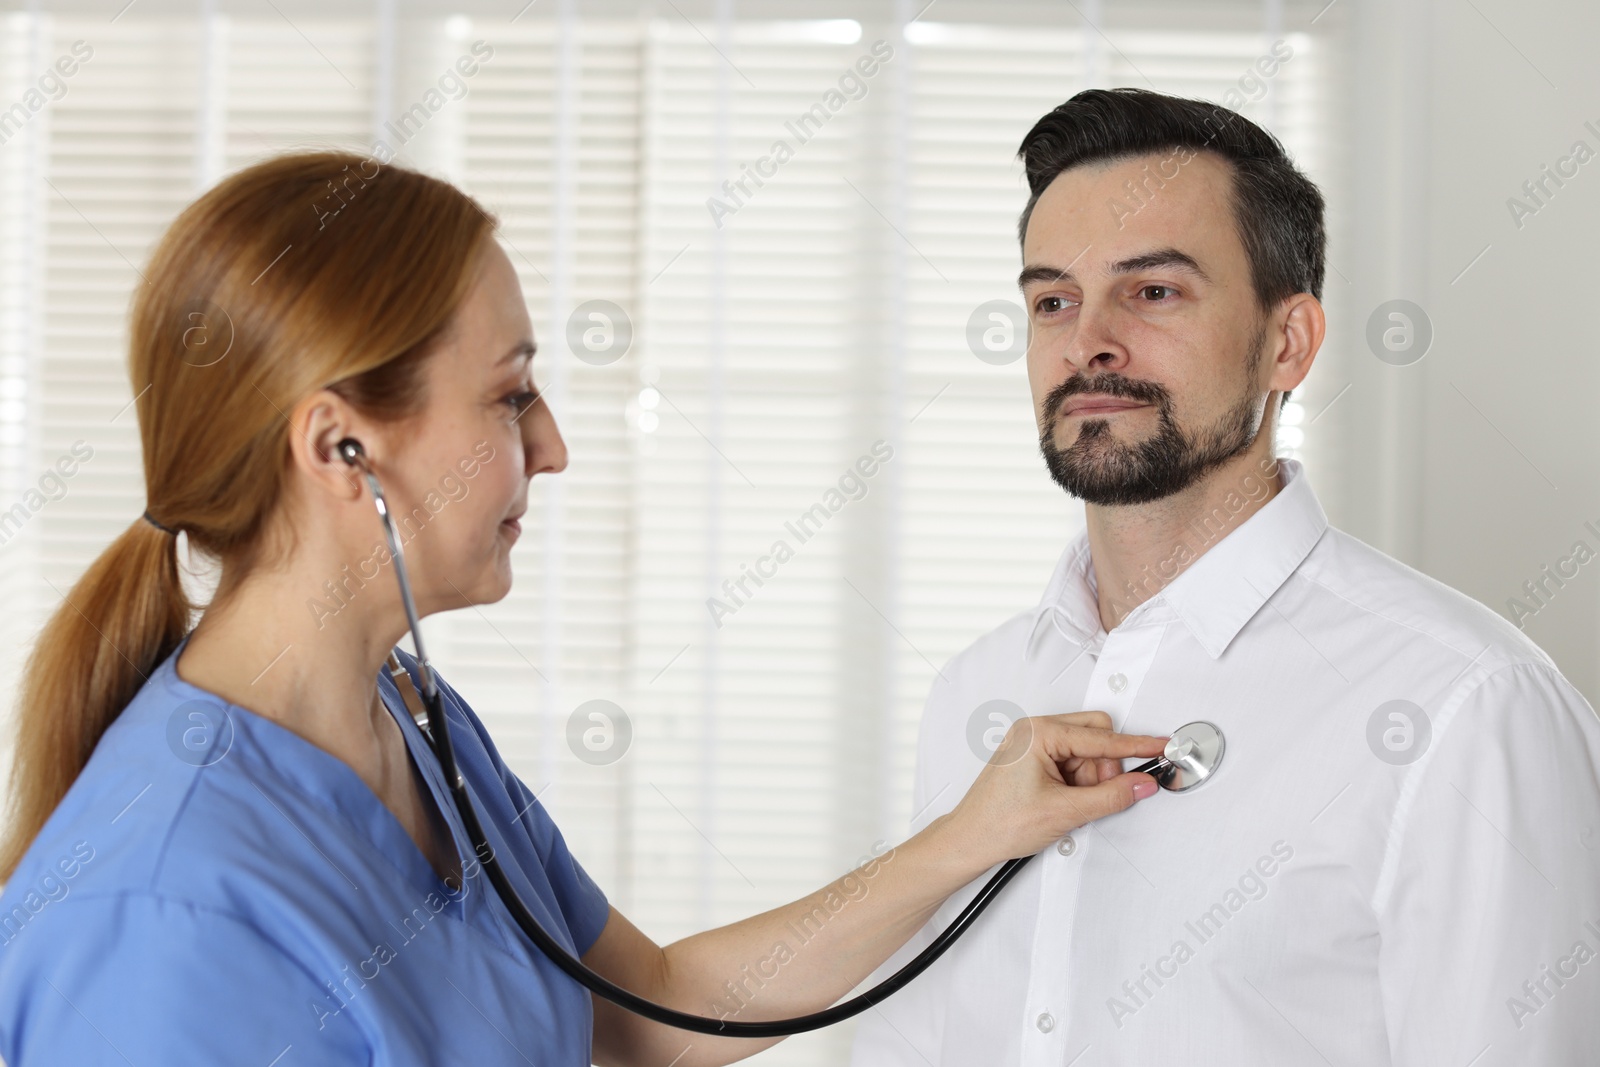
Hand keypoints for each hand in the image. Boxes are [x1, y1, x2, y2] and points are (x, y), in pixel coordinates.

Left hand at [940, 712, 1167, 869]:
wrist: (970, 841)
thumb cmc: (1000, 823)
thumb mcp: (1065, 812)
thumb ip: (1111, 796)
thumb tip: (1140, 784)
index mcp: (1039, 733)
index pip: (1101, 736)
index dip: (1136, 746)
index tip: (1160, 746)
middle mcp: (1035, 731)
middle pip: (1096, 737)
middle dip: (1105, 769)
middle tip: (1100, 796)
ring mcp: (1033, 744)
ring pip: (1087, 754)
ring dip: (1090, 781)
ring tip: (1070, 805)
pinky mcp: (1034, 760)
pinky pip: (1072, 764)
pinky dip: (1078, 784)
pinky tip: (1065, 802)